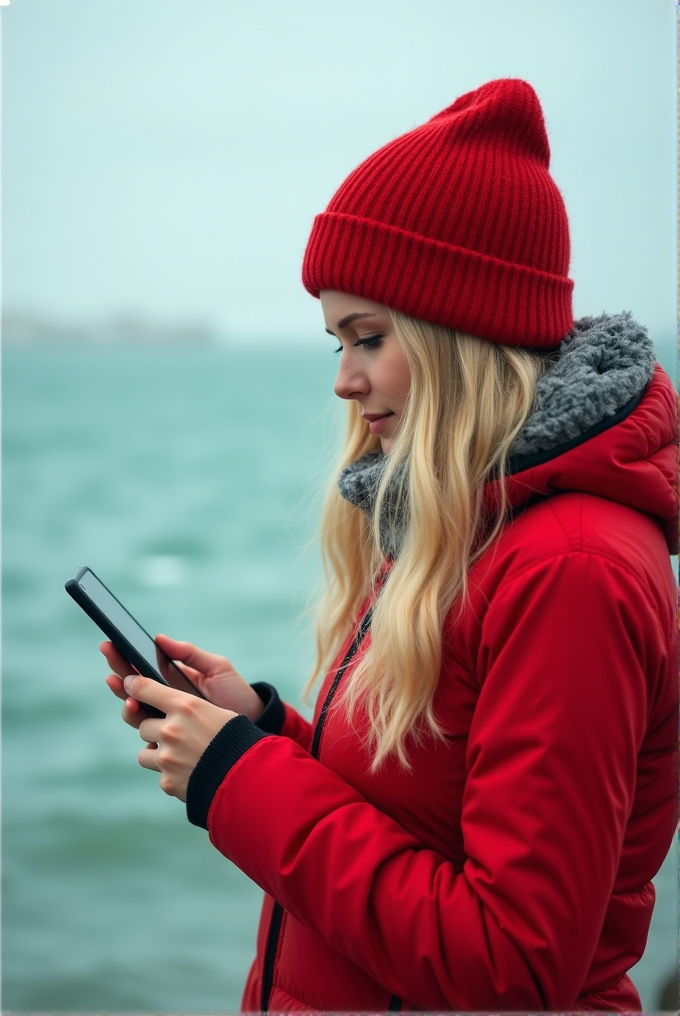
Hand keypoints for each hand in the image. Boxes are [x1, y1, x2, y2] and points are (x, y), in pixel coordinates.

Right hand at [101, 635, 264, 727]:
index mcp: (171, 683)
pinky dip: (141, 727)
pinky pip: (149, 740)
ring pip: (135, 715)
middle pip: (131, 692)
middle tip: (113, 673)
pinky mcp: (172, 746)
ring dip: (127, 705)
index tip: (110, 645)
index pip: (140, 671)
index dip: (122, 659)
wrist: (256, 723)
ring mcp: (167, 725)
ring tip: (131, 697)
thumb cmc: (235, 693)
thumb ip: (189, 653)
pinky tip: (139, 714)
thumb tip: (159, 639)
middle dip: (118, 679)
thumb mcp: (216, 668)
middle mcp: (164, 705)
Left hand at [123, 674, 237, 801]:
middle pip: (142, 724)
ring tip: (183, 756)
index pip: (145, 689)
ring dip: (159, 753)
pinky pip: (159, 773)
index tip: (128, 683)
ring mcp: (167, 757)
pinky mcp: (166, 781)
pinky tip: (191, 772)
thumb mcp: (218, 711)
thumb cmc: (237, 739)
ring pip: (145, 752)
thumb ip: (189, 707)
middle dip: (155, 730)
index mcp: (186, 706)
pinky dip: (171, 773)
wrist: (248, 777)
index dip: (134, 686)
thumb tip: (169, 707)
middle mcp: (171, 729)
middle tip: (175, 735)